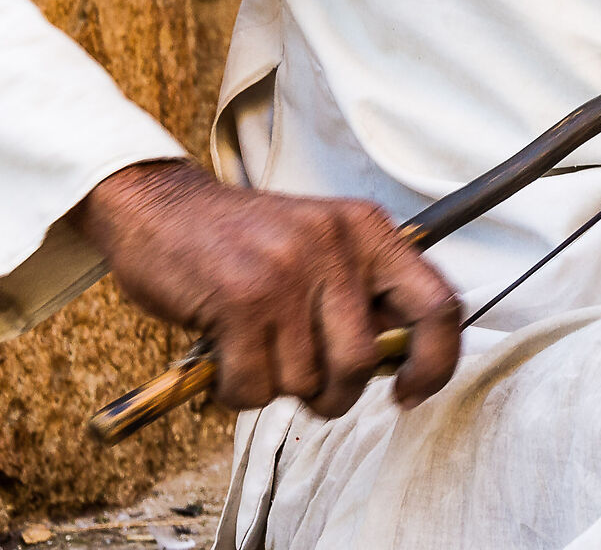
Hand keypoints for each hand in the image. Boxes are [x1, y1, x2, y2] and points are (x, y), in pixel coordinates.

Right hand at [77, 160, 461, 417]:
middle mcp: (336, 244)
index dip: (435, 363)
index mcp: (368, 230)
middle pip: (362, 361)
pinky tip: (225, 358)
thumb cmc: (243, 242)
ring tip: (252, 350)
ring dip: (274, 386)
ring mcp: (287, 270)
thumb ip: (363, 294)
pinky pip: (254, 387)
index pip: (439, 305)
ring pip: (305, 380)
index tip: (408, 392)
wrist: (160, 208)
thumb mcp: (320, 244)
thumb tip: (402, 362)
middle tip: (302, 382)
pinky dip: (236, 391)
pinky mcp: (240, 299)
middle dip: (331, 393)